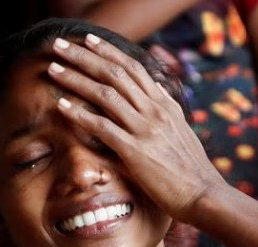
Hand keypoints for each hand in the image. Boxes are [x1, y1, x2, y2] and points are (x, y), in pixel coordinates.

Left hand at [47, 34, 226, 222]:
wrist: (204, 195)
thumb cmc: (191, 171)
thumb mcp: (182, 132)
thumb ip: (168, 111)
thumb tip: (157, 91)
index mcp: (165, 105)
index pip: (134, 68)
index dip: (109, 52)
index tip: (89, 41)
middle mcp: (155, 111)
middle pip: (115, 73)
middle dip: (84, 56)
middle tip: (60, 45)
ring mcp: (146, 129)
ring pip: (105, 94)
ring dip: (75, 78)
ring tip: (53, 69)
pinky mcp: (135, 151)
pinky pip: (102, 126)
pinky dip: (79, 114)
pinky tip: (61, 106)